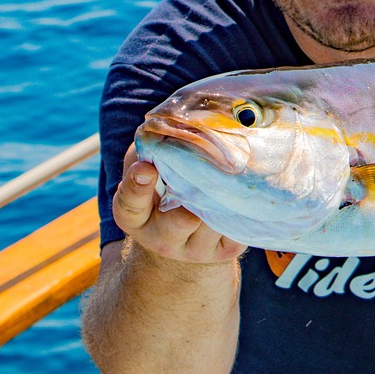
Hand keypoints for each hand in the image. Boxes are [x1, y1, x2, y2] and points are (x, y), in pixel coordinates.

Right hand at [112, 146, 245, 263]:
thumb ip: (151, 150)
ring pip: (214, 221)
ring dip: (223, 197)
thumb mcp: (149, 170)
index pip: (129, 205)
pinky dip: (242, 208)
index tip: (145, 168)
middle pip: (177, 224)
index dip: (136, 186)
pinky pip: (237, 227)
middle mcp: (162, 239)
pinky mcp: (225, 251)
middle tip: (199, 189)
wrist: (189, 234)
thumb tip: (170, 123)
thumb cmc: (165, 187)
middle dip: (189, 206)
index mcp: (136, 218)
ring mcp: (195, 249)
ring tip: (230, 175)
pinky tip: (245, 190)